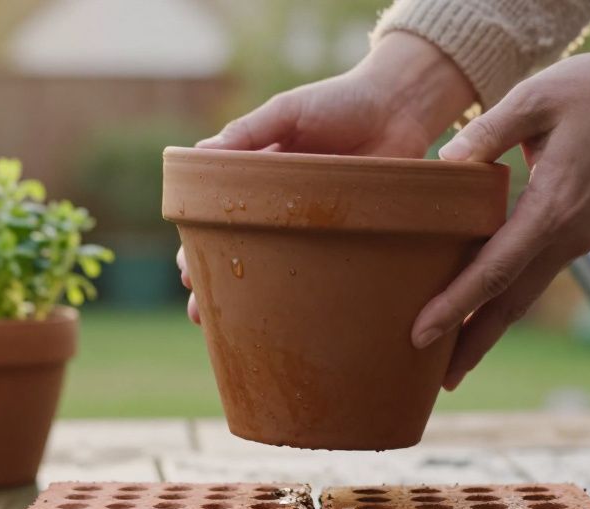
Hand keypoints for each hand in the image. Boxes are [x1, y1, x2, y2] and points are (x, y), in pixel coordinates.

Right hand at [178, 32, 475, 322]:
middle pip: (240, 251)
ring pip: (276, 268)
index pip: (217, 218)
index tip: (187, 271)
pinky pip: (322, 269)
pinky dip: (303, 294)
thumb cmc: (342, 101)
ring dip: (252, 300)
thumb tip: (198, 154)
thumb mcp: (288, 111)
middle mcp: (282, 207)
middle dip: (217, 283)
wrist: (402, 107)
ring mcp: (315, 226)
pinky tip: (289, 318)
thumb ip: (247, 132)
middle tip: (202, 311)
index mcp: (258, 177)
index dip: (199, 246)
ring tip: (231, 326)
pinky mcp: (349, 236)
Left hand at [414, 18, 589, 388]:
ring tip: (452, 364)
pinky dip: (504, 301)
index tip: (420, 336)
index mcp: (554, 208)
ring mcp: (576, 239)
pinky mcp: (577, 233)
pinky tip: (479, 312)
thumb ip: (485, 132)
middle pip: (511, 303)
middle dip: (473, 344)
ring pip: (524, 296)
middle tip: (437, 383)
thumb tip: (442, 166)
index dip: (455, 306)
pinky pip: (533, 276)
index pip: (495, 270)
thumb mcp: (534, 97)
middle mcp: (568, 236)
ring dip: (489, 330)